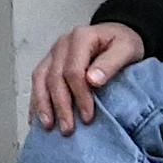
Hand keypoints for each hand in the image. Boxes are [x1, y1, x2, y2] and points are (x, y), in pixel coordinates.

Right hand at [29, 21, 143, 134]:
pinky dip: (35, 100)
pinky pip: (37, 81)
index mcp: (80, 38)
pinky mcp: (49, 62)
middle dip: (60, 105)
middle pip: (54, 77)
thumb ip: (111, 63)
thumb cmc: (123, 43)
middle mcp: (62, 45)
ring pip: (40, 79)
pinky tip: (35, 117)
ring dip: (42, 104)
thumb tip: (92, 80)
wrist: (117, 34)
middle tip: (67, 128)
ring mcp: (52, 53)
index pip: (73, 70)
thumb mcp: (126, 49)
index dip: (79, 95)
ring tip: (47, 125)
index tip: (88, 117)